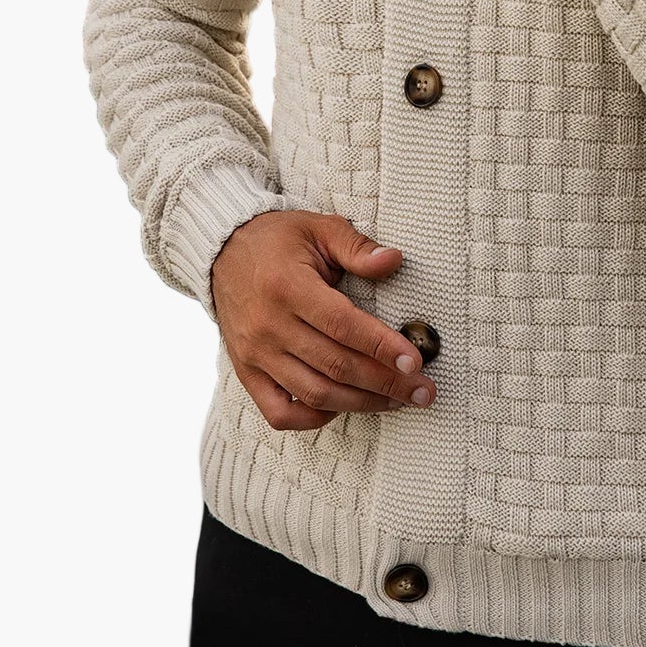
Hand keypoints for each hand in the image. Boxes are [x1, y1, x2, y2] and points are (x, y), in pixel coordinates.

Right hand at [211, 210, 436, 431]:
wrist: (222, 251)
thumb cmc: (278, 239)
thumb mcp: (318, 228)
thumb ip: (357, 247)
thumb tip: (394, 260)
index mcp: (287, 286)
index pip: (343, 326)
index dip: (382, 347)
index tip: (415, 362)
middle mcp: (268, 326)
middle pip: (335, 366)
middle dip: (386, 382)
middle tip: (423, 390)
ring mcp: (255, 355)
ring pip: (315, 394)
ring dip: (361, 403)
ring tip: (396, 400)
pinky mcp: (247, 373)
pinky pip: (280, 413)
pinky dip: (315, 418)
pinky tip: (344, 406)